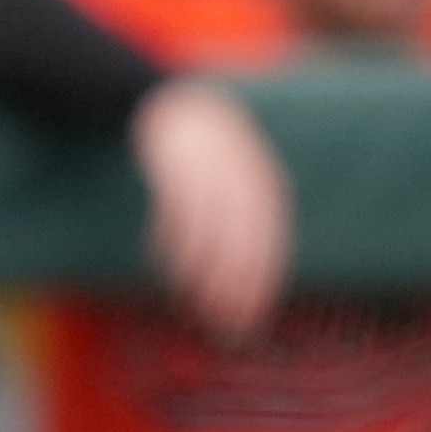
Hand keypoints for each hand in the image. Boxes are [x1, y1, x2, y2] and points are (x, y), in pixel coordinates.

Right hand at [129, 78, 287, 342]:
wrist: (184, 109)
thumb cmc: (214, 162)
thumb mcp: (244, 186)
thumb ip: (250, 226)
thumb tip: (251, 283)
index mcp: (268, 189)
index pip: (269, 247)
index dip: (259, 286)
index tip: (248, 319)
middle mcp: (244, 180)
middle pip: (240, 245)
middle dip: (230, 289)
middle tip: (218, 322)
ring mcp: (210, 172)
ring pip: (205, 234)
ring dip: (197, 273)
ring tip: (188, 301)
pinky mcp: (176, 165)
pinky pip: (173, 214)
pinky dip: (168, 243)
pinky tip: (161, 263)